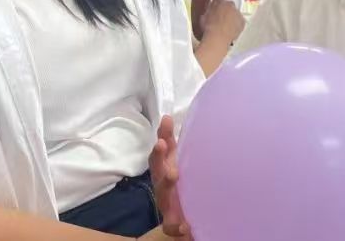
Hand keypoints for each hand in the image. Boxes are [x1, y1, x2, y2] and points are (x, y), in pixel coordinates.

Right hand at [149, 116, 191, 238]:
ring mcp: (167, 205)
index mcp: (164, 170)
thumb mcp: (175, 160)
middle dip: (159, 162)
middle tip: (163, 149)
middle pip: (158, 174)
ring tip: (173, 176)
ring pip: (163, 198)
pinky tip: (186, 226)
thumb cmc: (177, 182)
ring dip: (167, 188)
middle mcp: (162, 187)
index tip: (162, 139)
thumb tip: (166, 117)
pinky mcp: (173, 223)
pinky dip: (178, 227)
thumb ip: (170, 140)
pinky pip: (173, 226)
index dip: (159, 147)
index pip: (158, 157)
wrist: (181, 216)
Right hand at [200, 0, 244, 45]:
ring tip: (225, 25)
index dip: (215, 3)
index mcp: (219, 1)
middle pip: (228, 4)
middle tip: (220, 18)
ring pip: (235, 13)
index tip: (214, 7)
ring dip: (231, 17)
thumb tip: (209, 11)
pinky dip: (236, 24)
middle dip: (225, 9)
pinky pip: (240, 21)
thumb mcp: (203, 16)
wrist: (218, 37)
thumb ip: (208, 10)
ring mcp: (237, 12)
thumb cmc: (209, 28)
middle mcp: (230, 4)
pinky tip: (230, 29)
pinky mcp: (242, 21)